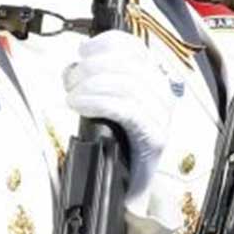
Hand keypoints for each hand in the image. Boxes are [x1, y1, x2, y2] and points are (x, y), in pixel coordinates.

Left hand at [63, 29, 171, 203]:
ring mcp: (161, 118)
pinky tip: (81, 105)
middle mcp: (162, 96)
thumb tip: (75, 66)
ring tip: (72, 95)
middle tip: (70, 79)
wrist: (126, 190)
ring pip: (128, 86)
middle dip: (93, 67)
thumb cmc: (114, 146)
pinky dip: (100, 102)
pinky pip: (128, 110)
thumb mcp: (106, 106)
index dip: (108, 44)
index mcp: (152, 81)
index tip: (83, 51)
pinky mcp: (155, 138)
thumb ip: (98, 82)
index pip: (137, 49)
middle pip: (130, 66)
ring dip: (92, 85)